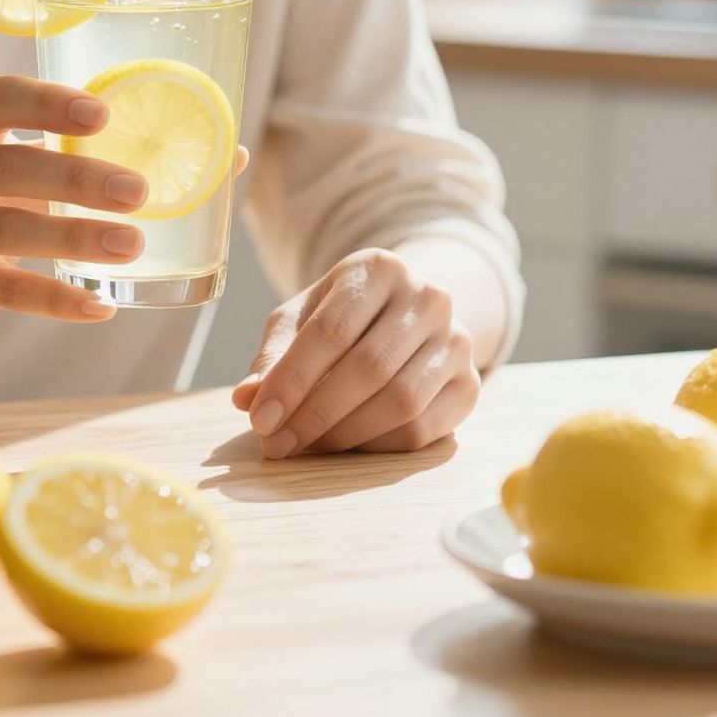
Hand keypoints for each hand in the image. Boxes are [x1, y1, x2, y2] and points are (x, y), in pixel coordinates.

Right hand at [0, 75, 151, 332]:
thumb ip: (52, 143)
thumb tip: (147, 146)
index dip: (47, 104)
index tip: (103, 115)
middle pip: (6, 168)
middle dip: (76, 179)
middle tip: (136, 191)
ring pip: (7, 230)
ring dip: (75, 238)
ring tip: (131, 243)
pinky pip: (7, 290)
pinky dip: (56, 299)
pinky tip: (100, 305)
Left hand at [231, 249, 480, 457]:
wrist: (409, 316)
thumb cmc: (344, 317)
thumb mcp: (302, 319)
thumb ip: (274, 356)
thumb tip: (247, 399)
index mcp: (379, 269)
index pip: (332, 330)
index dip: (293, 380)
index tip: (260, 419)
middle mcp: (428, 298)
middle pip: (369, 368)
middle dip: (315, 414)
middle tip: (277, 444)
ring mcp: (457, 340)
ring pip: (400, 403)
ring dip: (345, 435)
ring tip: (306, 447)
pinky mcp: (470, 383)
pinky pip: (422, 429)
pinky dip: (377, 446)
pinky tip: (347, 447)